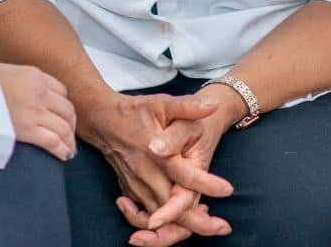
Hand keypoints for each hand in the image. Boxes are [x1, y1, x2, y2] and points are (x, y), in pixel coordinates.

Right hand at [0, 62, 76, 160]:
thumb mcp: (6, 72)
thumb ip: (19, 81)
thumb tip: (17, 90)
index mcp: (35, 75)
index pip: (61, 91)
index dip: (64, 105)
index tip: (63, 115)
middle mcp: (40, 92)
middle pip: (67, 110)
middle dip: (71, 124)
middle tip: (68, 134)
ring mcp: (35, 111)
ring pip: (64, 127)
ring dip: (69, 140)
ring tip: (69, 149)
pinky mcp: (28, 129)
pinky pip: (53, 141)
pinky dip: (63, 150)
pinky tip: (65, 155)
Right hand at [78, 91, 231, 239]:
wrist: (102, 120)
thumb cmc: (135, 111)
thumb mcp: (162, 103)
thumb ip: (188, 106)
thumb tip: (213, 105)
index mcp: (156, 154)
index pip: (185, 175)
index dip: (207, 184)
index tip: (228, 189)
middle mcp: (146, 174)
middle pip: (173, 208)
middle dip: (199, 222)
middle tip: (224, 227)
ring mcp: (136, 186)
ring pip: (160, 217)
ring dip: (182, 227)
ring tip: (209, 227)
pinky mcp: (130, 191)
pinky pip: (145, 216)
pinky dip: (163, 225)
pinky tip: (181, 223)